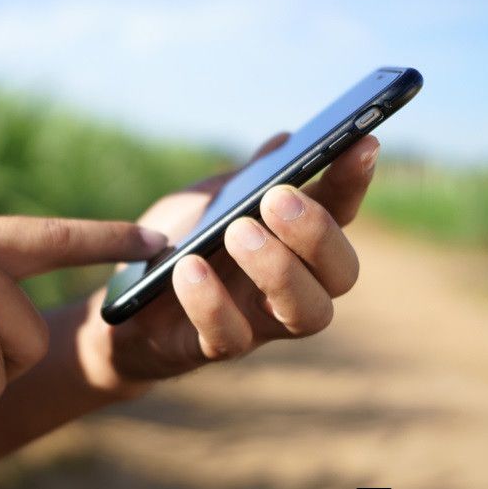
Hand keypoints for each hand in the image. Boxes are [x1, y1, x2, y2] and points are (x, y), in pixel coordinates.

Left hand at [78, 133, 379, 393]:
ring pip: (307, 312)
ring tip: (237, 231)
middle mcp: (292, 286)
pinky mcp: (216, 347)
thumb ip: (246, 177)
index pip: (341, 211)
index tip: (361, 143)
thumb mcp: (207, 201)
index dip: (354, 181)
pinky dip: (212, 301)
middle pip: (341, 272)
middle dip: (317, 233)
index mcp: (294, 241)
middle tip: (277, 199)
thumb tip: (286, 141)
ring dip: (278, 269)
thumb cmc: (178, 243)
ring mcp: (260, 321)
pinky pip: (230, 337)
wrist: (125, 300)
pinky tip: (189, 267)